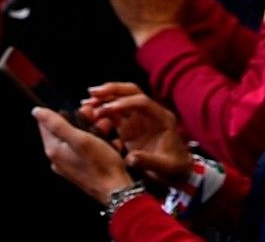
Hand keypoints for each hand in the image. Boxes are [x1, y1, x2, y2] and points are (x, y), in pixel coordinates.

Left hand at [36, 111, 135, 203]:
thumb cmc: (100, 165)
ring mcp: (70, 163)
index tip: (83, 112)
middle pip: (64, 128)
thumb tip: (36, 111)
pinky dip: (98, 143)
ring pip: (78, 136)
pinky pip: (87, 148)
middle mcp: (58, 157)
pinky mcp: (82, 167)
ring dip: (93, 131)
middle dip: (83, 121)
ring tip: (107, 132)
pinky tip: (109, 144)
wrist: (116, 190)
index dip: (64, 112)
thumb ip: (57, 124)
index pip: (47, 122)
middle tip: (98, 120)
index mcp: (54, 150)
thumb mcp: (80, 139)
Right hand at [78, 83, 192, 176]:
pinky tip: (89, 113)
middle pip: (131, 92)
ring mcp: (139, 120)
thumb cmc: (174, 168)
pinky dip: (102, 112)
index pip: (142, 102)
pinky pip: (114, 115)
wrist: (177, 173)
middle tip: (93, 92)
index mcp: (162, 118)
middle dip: (112, 90)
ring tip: (87, 101)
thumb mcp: (165, 167)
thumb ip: (149, 161)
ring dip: (104, 99)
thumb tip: (131, 158)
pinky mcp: (130, 128)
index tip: (108, 108)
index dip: (125, 103)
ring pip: (120, 101)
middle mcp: (150, 114)